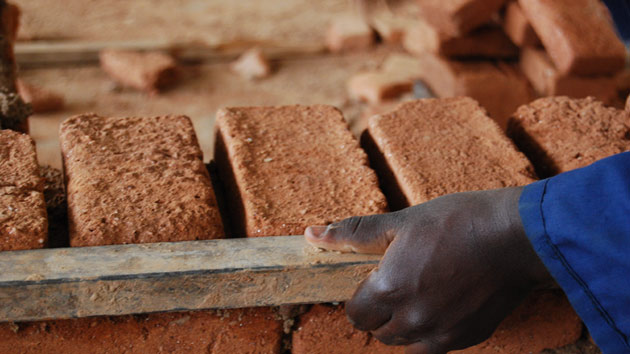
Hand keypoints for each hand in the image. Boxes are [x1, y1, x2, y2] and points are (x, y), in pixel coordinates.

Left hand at [305, 187, 553, 353]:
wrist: (516, 236)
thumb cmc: (458, 222)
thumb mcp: (401, 221)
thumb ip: (354, 233)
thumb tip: (313, 235)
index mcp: (390, 290)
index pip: (356, 314)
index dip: (360, 297)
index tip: (374, 280)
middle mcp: (412, 320)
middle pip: (379, 333)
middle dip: (380, 313)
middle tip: (397, 285)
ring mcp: (442, 333)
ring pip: (406, 344)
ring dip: (403, 327)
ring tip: (419, 295)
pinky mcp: (468, 338)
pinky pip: (435, 347)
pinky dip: (431, 333)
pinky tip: (443, 305)